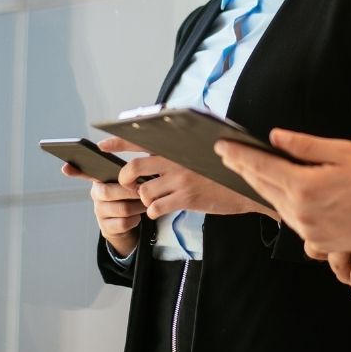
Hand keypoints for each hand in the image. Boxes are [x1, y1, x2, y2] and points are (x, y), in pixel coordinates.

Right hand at [61, 137, 147, 257]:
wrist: (130, 223)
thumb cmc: (131, 197)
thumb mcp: (130, 182)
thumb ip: (130, 174)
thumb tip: (139, 167)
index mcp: (100, 180)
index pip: (84, 173)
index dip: (74, 171)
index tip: (65, 168)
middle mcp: (96, 195)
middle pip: (108, 192)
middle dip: (130, 191)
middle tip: (144, 190)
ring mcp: (99, 212)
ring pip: (121, 208)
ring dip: (138, 206)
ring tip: (145, 203)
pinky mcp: (105, 228)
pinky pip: (124, 223)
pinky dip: (135, 219)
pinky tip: (137, 216)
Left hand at [117, 152, 279, 222]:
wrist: (247, 188)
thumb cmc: (225, 169)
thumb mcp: (204, 150)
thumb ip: (184, 146)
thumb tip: (165, 141)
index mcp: (178, 147)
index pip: (141, 140)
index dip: (118, 142)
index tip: (103, 145)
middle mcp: (176, 161)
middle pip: (134, 169)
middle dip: (125, 178)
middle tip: (129, 183)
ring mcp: (180, 181)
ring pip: (143, 193)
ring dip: (144, 198)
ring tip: (155, 197)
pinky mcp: (185, 199)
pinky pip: (156, 208)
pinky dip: (154, 211)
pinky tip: (164, 207)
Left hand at [215, 129, 350, 252]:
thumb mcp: (342, 151)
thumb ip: (304, 145)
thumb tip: (274, 137)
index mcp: (304, 186)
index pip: (260, 166)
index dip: (237, 155)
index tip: (220, 145)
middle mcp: (299, 211)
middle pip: (261, 186)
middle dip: (242, 168)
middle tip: (227, 155)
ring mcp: (306, 229)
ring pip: (273, 202)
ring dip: (258, 185)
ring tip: (247, 170)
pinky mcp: (315, 241)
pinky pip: (289, 217)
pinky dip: (278, 201)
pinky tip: (277, 191)